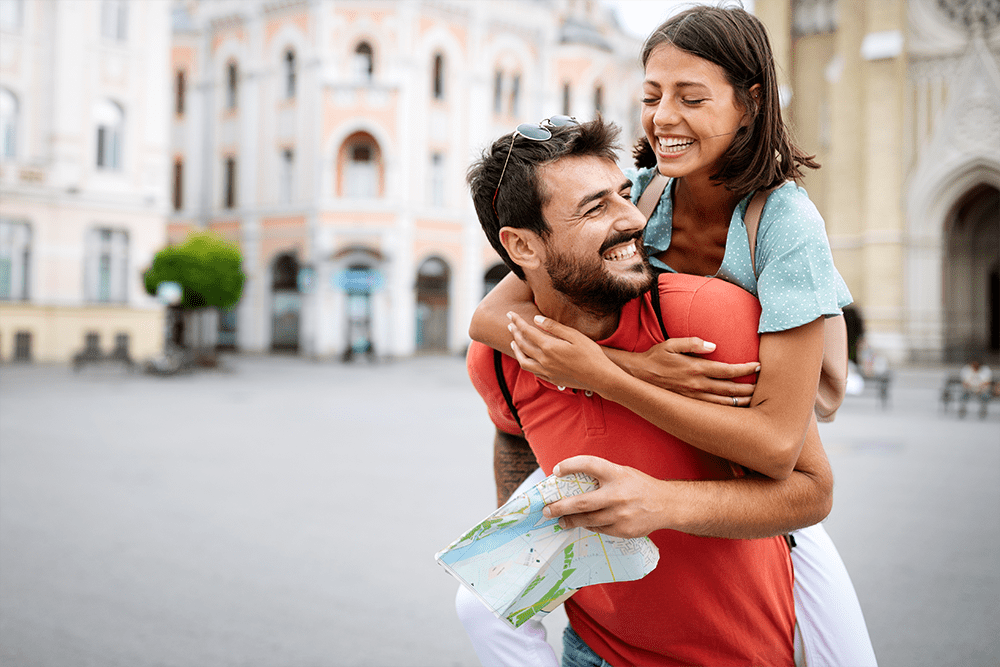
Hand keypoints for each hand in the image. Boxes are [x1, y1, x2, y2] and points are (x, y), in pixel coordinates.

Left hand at [507, 312, 622, 391]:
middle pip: (522, 345)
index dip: (517, 321)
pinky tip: (527, 358)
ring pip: (523, 360)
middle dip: (514, 333)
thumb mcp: (574, 335)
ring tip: (512, 342)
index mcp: (549, 347)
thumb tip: (536, 319)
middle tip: (510, 324)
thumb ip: (554, 327)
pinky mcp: (551, 379)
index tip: (510, 314)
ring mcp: (546, 371)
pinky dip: (525, 362)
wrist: (599, 377)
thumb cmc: (590, 354)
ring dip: (516, 350)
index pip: (527, 331)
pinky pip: (532, 371)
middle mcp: (544, 360)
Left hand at [541, 456, 672, 538]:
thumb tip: (573, 482)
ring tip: (560, 520)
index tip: (556, 470)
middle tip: (547, 510)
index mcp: (616, 474)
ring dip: (570, 521)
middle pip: (581, 502)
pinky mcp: (623, 530)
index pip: (588, 464)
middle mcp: (617, 494)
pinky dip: (589, 526)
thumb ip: (602, 476)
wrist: (667, 505)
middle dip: (560, 507)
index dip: (570, 465)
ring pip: (587, 520)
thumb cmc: (640, 486)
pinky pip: (599, 529)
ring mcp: (620, 515)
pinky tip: (582, 524)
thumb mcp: (623, 472)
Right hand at [627, 338, 758, 406]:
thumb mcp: (671, 344)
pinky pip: (712, 409)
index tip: (757, 366)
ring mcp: (693, 397)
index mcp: (695, 368)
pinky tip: (734, 407)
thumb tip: (713, 346)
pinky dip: (726, 409)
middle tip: (764, 386)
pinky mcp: (689, 404)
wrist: (637, 376)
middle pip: (730, 389)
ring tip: (754, 399)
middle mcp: (697, 385)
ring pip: (724, 402)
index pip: (727, 370)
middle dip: (749, 388)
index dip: (745, 369)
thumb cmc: (655, 357)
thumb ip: (693, 343)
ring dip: (740, 401)